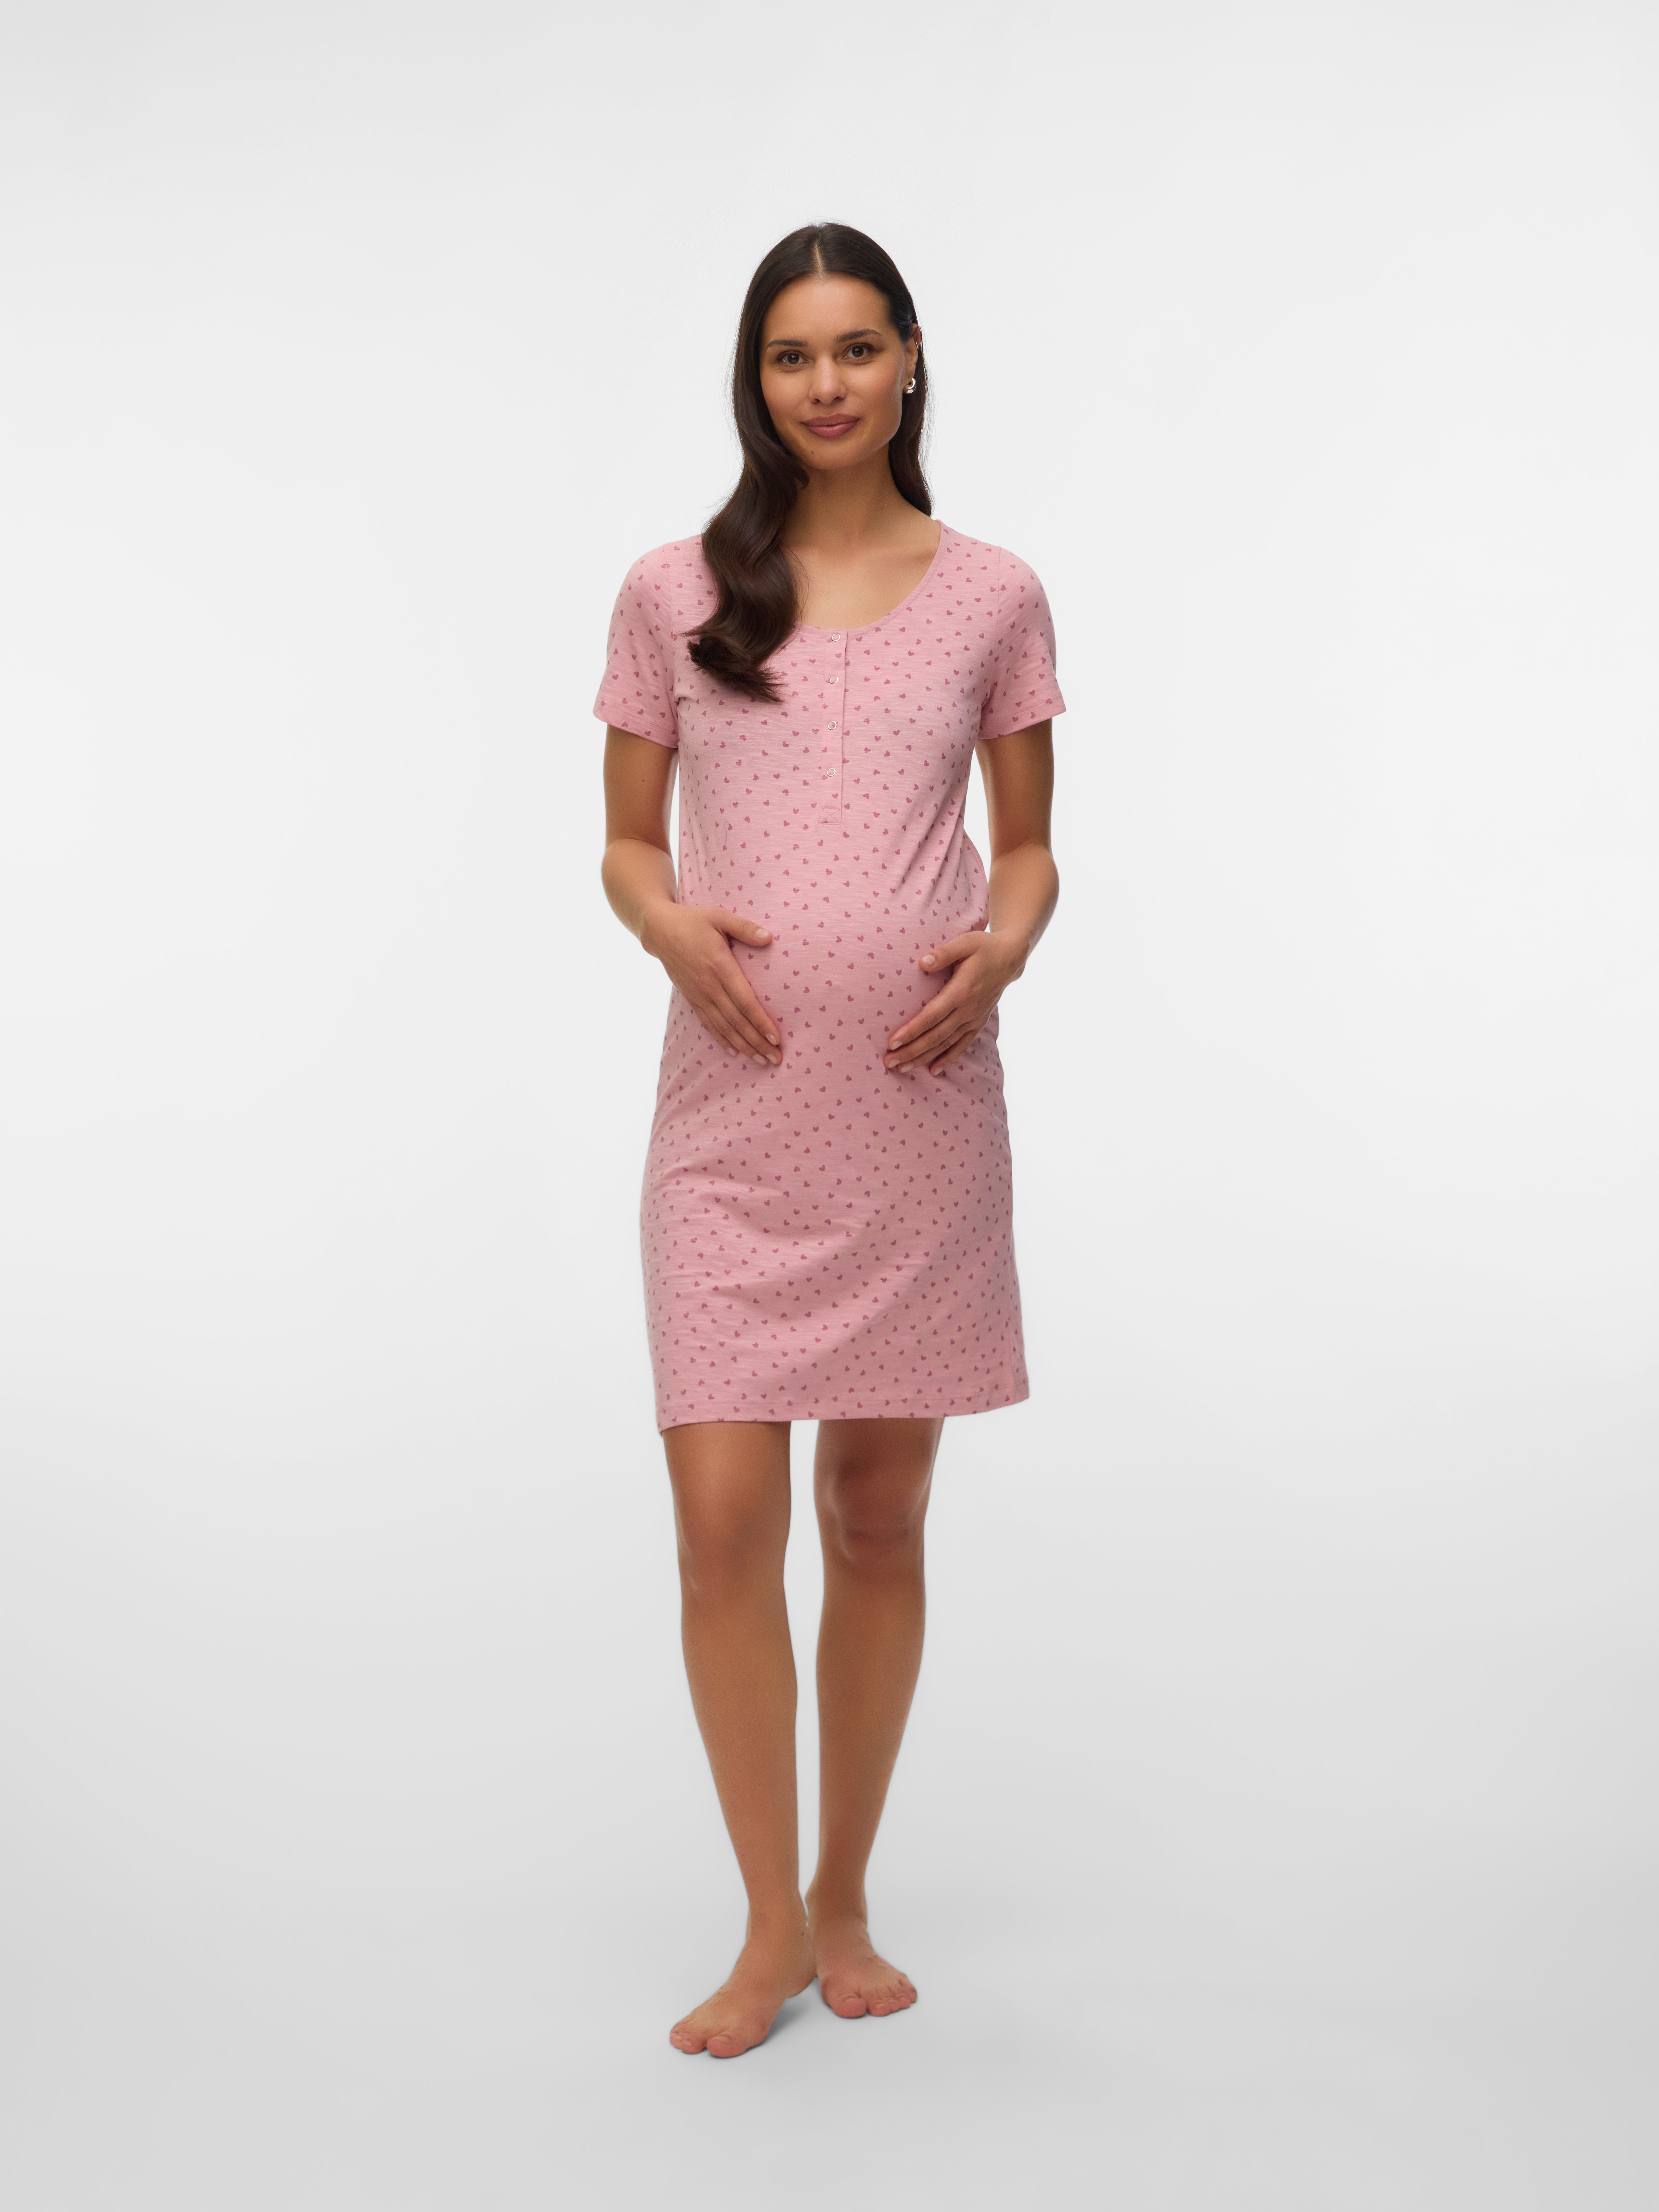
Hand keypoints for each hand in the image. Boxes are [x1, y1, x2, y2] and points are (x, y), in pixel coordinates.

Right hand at [642, 902, 780, 1063]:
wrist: (659, 930)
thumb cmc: (694, 921)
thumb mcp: (720, 917)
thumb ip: (745, 928)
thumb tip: (770, 937)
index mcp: (719, 966)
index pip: (745, 1001)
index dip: (760, 1022)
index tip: (776, 1037)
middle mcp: (709, 986)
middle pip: (737, 1021)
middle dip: (757, 1042)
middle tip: (776, 1058)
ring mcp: (699, 995)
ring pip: (724, 1028)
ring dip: (744, 1046)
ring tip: (762, 1060)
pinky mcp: (692, 999)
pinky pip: (708, 1024)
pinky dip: (722, 1040)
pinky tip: (735, 1052)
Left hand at [884, 927, 1027, 1074]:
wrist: (1010, 958)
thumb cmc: (983, 947)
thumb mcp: (965, 943)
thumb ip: (944, 953)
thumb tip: (922, 963)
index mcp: (961, 991)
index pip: (932, 1016)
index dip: (912, 1031)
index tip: (893, 1042)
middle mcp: (968, 1010)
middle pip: (935, 1036)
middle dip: (911, 1051)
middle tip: (889, 1062)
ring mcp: (974, 1019)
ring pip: (946, 1044)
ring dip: (923, 1058)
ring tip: (902, 1069)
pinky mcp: (978, 1022)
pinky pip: (962, 1045)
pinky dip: (948, 1059)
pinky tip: (933, 1070)